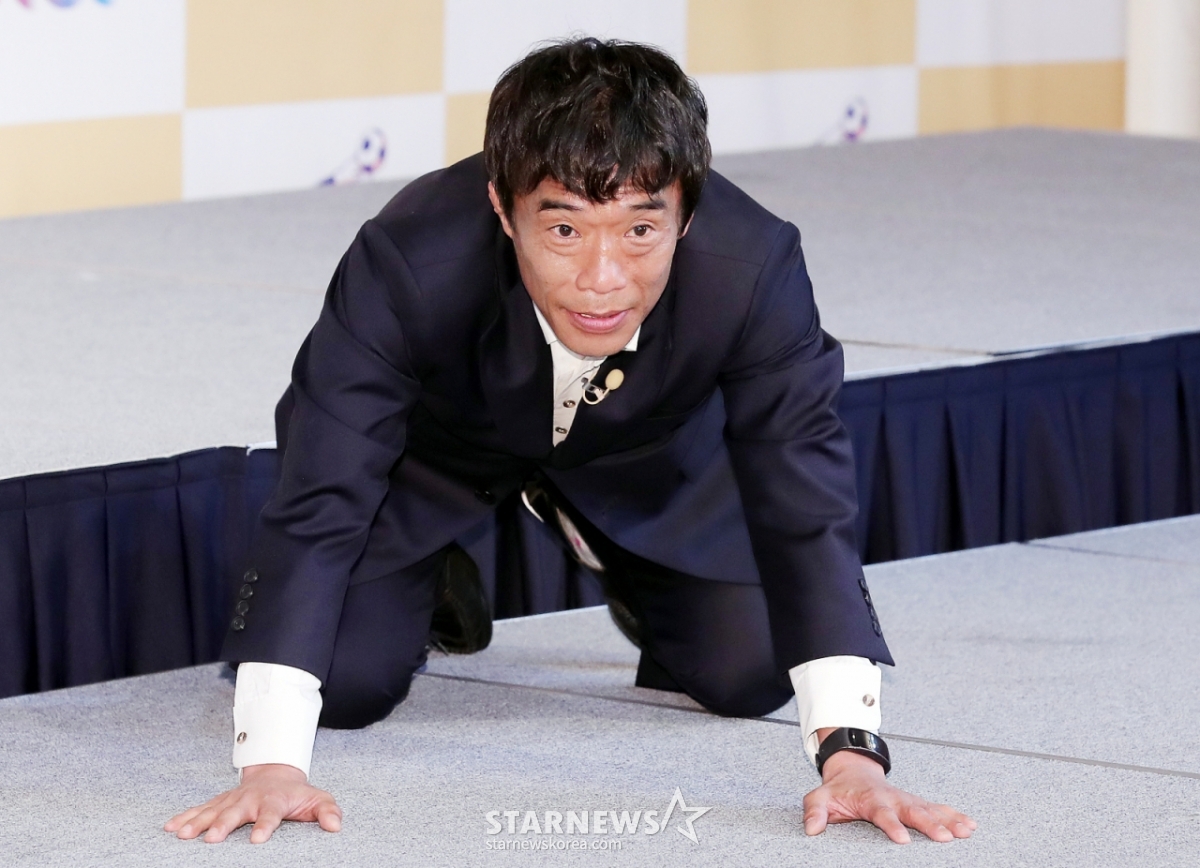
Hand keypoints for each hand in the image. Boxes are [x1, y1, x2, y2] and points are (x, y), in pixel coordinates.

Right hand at [164, 763, 342, 843]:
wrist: (277, 771)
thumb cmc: (297, 793)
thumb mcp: (317, 799)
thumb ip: (327, 811)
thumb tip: (336, 825)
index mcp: (274, 801)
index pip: (271, 814)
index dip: (265, 825)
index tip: (257, 840)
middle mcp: (250, 799)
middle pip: (236, 812)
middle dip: (223, 824)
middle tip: (211, 839)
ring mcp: (233, 799)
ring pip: (213, 810)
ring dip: (197, 822)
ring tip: (182, 834)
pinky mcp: (220, 800)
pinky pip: (200, 809)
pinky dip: (185, 816)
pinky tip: (170, 827)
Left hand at [803, 749, 976, 843]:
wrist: (853, 769)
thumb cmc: (838, 789)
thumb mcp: (820, 797)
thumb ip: (814, 811)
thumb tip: (811, 829)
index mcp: (871, 799)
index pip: (881, 813)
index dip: (891, 825)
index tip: (902, 839)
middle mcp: (893, 798)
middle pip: (913, 811)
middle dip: (929, 824)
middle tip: (944, 838)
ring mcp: (907, 799)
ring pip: (930, 809)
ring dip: (948, 820)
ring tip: (966, 831)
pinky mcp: (915, 802)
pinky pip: (937, 808)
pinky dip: (953, 815)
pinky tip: (970, 825)